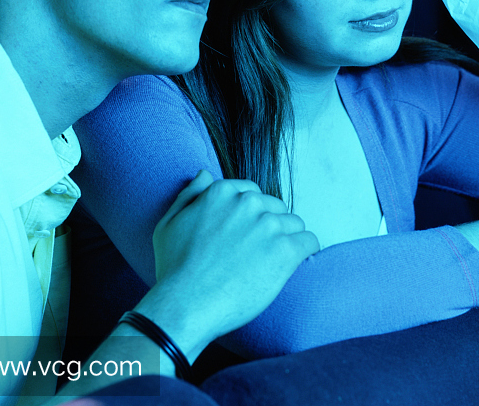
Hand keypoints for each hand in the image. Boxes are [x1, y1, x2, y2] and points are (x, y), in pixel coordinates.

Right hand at [147, 171, 318, 354]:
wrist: (186, 305)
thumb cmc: (174, 269)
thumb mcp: (169, 223)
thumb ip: (190, 194)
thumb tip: (205, 174)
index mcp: (223, 191)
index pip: (253, 194)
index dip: (251, 218)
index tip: (244, 239)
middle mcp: (248, 203)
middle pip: (276, 208)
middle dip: (269, 228)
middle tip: (256, 255)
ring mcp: (268, 225)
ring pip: (294, 224)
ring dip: (286, 240)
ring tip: (270, 264)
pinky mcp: (285, 250)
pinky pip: (309, 242)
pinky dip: (304, 252)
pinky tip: (290, 265)